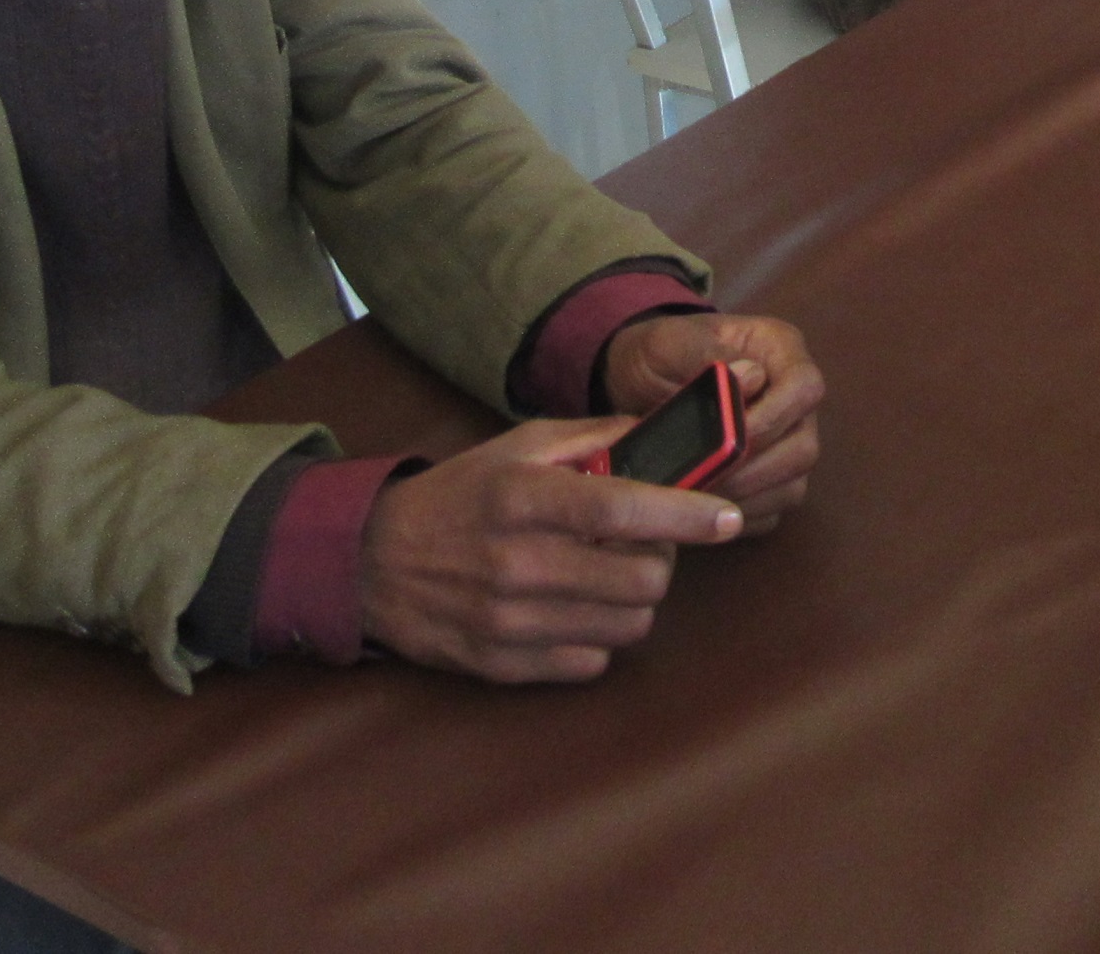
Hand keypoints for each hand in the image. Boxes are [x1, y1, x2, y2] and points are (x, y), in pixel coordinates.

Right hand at [357, 417, 740, 682]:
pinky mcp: (500, 665)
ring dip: (632, 602)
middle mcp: (517, 562)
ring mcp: (507, 621)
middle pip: (640, 580)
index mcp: (524, 498)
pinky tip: (574, 610)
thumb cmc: (461, 495)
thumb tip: (665, 434)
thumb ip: (597, 437)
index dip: (686, 516)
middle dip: (658, 561)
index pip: (624, 510)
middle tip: (642, 546)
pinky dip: (596, 639)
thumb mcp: (520, 447)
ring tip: (607, 577)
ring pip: (625, 627)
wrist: (372, 561)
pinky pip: (589, 664)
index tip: (727, 518)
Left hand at [600, 311, 825, 531]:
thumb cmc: (658, 353)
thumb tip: (750, 378)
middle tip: (707, 477)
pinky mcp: (768, 480)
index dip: (774, 418)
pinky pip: (771, 511)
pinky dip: (739, 518)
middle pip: (805, 446)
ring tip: (699, 497)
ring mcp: (785, 443)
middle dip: (756, 469)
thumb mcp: (669, 342)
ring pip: (793, 484)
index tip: (727, 437)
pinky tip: (703, 511)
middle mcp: (793, 400)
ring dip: (747, 498)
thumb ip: (705, 355)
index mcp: (780, 352)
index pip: (805, 387)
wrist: (638, 380)